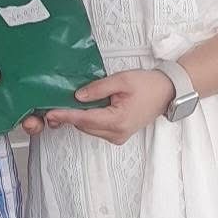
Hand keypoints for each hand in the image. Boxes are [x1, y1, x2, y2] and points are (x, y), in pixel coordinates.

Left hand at [40, 69, 174, 144]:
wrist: (167, 93)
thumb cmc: (148, 85)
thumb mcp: (121, 80)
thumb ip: (98, 88)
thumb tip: (78, 96)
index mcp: (117, 120)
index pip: (84, 119)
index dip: (66, 115)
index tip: (50, 113)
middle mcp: (117, 133)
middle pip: (85, 126)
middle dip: (70, 116)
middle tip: (55, 105)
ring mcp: (118, 137)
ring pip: (89, 129)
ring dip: (80, 117)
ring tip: (70, 104)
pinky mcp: (119, 135)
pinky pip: (97, 129)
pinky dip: (90, 119)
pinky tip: (87, 108)